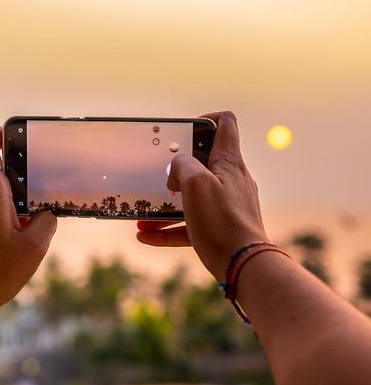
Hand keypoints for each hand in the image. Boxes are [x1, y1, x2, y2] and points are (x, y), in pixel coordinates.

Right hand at [137, 112, 267, 280]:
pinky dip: (170, 229)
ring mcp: (226, 205)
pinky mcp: (220, 228)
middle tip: (160, 178)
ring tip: (143, 216)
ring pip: (192, 199)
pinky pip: (191, 224)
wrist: (242, 264)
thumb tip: (177, 168)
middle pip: (203, 164)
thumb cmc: (221, 220)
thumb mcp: (195, 183)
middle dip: (177, 170)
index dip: (205, 119)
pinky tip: (146, 236)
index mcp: (228, 162)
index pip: (225, 124)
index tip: (184, 133)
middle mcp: (230, 180)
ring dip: (167, 206)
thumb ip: (183, 165)